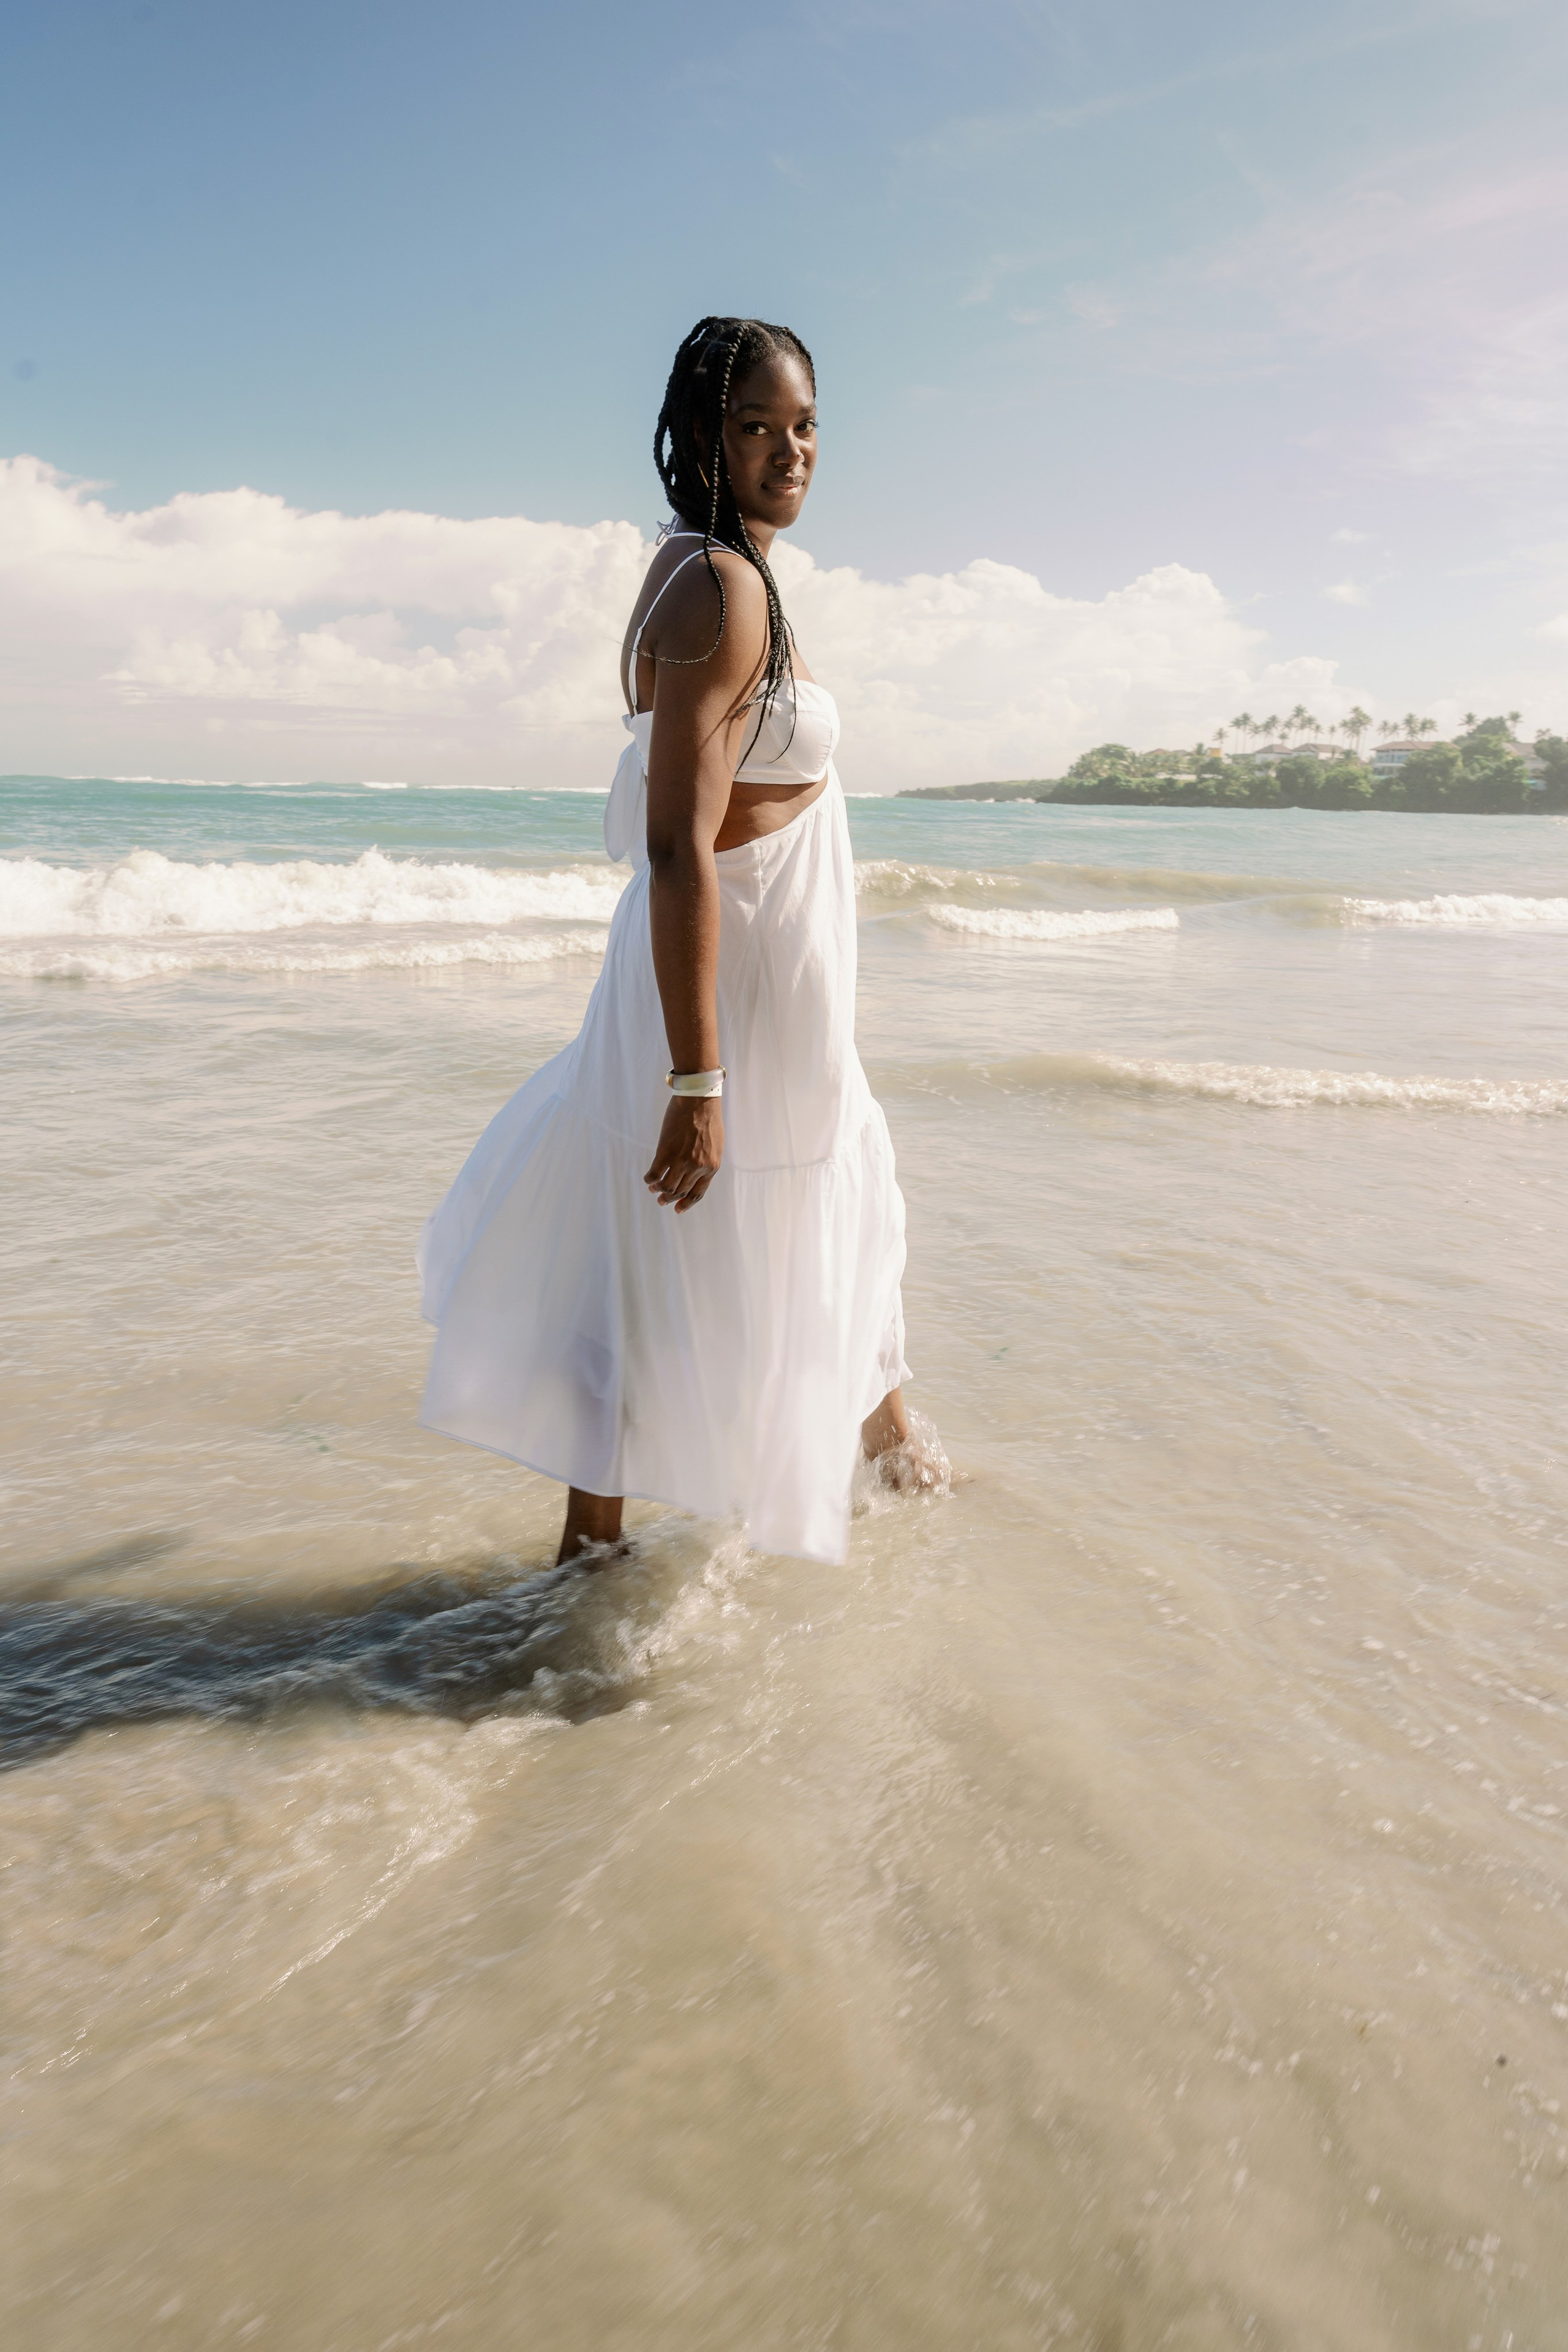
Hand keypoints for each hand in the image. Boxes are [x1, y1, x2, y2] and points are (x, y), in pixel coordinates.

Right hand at [644, 1095, 723, 1213]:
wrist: (699, 1098)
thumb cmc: (708, 1117)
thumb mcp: (715, 1144)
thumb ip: (707, 1160)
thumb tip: (696, 1172)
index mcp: (711, 1166)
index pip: (697, 1193)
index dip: (686, 1203)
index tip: (677, 1209)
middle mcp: (697, 1167)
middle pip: (680, 1191)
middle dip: (669, 1199)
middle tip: (661, 1200)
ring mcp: (681, 1161)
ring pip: (667, 1186)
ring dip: (658, 1190)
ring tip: (653, 1189)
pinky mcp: (665, 1152)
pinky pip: (654, 1174)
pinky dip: (649, 1179)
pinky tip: (647, 1179)